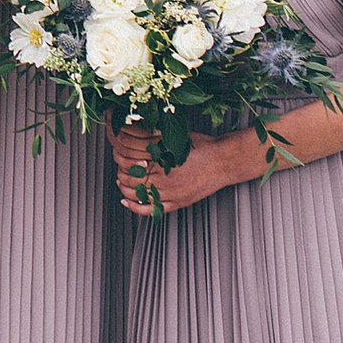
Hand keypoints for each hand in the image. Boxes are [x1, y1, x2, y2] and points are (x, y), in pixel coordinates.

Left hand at [110, 121, 261, 215]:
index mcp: (160, 158)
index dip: (119, 155)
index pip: (126, 159)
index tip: (119, 152)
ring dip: (124, 186)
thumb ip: (152, 138)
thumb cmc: (200, 147)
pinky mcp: (177, 203)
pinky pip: (151, 210)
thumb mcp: (173, 137)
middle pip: (128, 176)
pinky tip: (126, 201)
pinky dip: (134, 207)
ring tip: (123, 179)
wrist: (223, 162)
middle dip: (121, 169)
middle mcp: (162, 177)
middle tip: (121, 164)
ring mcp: (169, 192)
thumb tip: (129, 133)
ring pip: (135, 193)